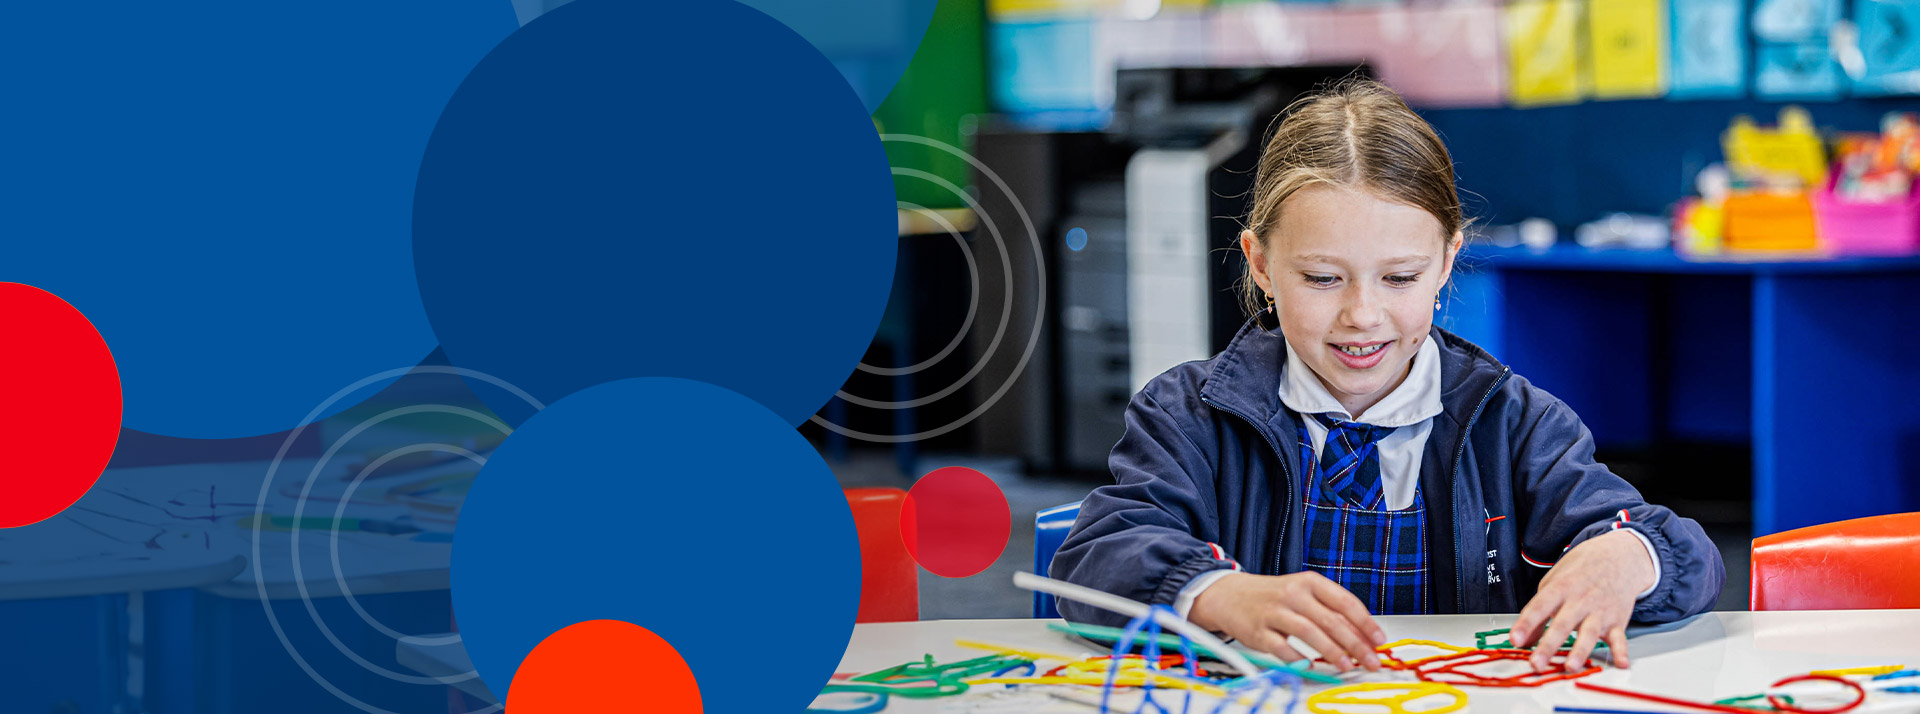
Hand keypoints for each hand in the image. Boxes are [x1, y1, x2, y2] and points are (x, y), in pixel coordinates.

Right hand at [1187, 571, 1385, 671]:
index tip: (1379, 641)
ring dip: (1332, 652)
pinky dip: (1298, 659)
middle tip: (1370, 661)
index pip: (1345, 602)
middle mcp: (1293, 594)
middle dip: (1356, 644)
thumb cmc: (1273, 597)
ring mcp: (1274, 612)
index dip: (1365, 623)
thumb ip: (1330, 611)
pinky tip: (1310, 666)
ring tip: (1346, 666)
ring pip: (1310, 633)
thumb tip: (1363, 638)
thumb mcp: (1303, 593)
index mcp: (1309, 582)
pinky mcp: (1258, 631)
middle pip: (1331, 620)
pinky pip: (1282, 648)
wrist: (1228, 595)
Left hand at [1509, 530, 1656, 671]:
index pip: (1539, 607)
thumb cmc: (1580, 571)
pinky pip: (1619, 638)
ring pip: (1589, 633)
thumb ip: (1538, 613)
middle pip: (1562, 625)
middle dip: (1548, 646)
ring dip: (1580, 651)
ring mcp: (1599, 610)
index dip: (1525, 624)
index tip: (1515, 640)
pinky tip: (1621, 663)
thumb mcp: (1553, 583)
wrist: (1617, 556)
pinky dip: (1621, 651)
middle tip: (1536, 664)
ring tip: (1570, 667)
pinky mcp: (1617, 620)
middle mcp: (1579, 600)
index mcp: (1560, 589)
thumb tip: (1524, 641)